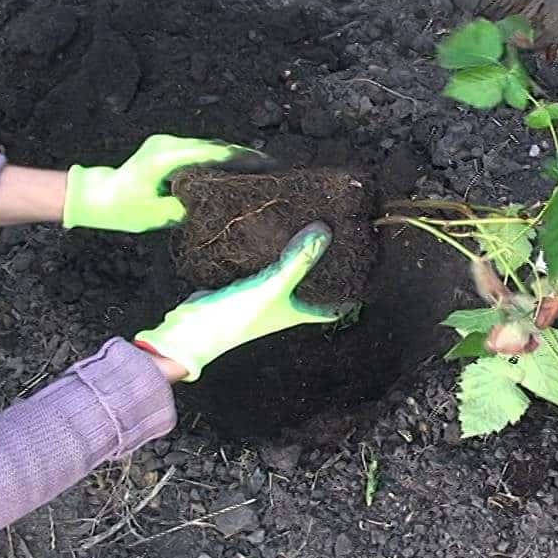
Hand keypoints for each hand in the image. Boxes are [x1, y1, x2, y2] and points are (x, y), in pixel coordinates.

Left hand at [63, 134, 272, 232]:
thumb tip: (215, 205)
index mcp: (167, 157)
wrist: (95, 196)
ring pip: (209, 146)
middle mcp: (168, 144)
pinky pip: (199, 150)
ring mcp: (166, 143)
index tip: (267, 164)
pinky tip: (233, 168)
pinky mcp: (165, 148)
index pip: (215, 153)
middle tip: (271, 166)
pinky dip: (218, 157)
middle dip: (244, 155)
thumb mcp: (158, 215)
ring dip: (232, 156)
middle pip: (216, 145)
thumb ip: (188, 208)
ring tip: (259, 166)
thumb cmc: (122, 208)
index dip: (243, 158)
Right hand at [133, 222, 353, 380]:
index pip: (332, 308)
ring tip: (312, 227)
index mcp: (297, 312)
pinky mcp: (243, 284)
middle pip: (313, 286)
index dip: (350, 294)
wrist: (191, 330)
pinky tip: (273, 232)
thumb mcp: (272, 288)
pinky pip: (264, 265)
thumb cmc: (236, 319)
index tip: (366, 274)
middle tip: (340, 238)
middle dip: (325, 266)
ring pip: (288, 273)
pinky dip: (271, 251)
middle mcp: (283, 305)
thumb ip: (297, 262)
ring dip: (298, 256)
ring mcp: (263, 295)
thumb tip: (324, 233)